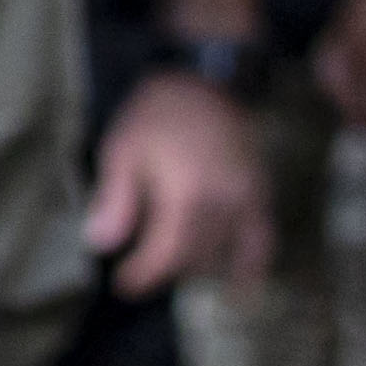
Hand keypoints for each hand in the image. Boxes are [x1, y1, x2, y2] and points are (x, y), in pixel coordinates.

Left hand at [87, 68, 271, 294]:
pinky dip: (251, 263)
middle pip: (194, 257)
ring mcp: (247, 199)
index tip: (124, 285)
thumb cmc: (159, 113)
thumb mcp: (123, 151)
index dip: (144, 274)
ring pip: (223, 252)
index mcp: (187, 193)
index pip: (167, 253)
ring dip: (195, 266)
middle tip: (139, 276)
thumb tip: (102, 244)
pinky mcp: (260, 193)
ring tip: (171, 267)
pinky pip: (262, 239)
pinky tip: (240, 284)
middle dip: (165, 271)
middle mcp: (223, 201)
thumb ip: (115, 202)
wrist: (207, 80)